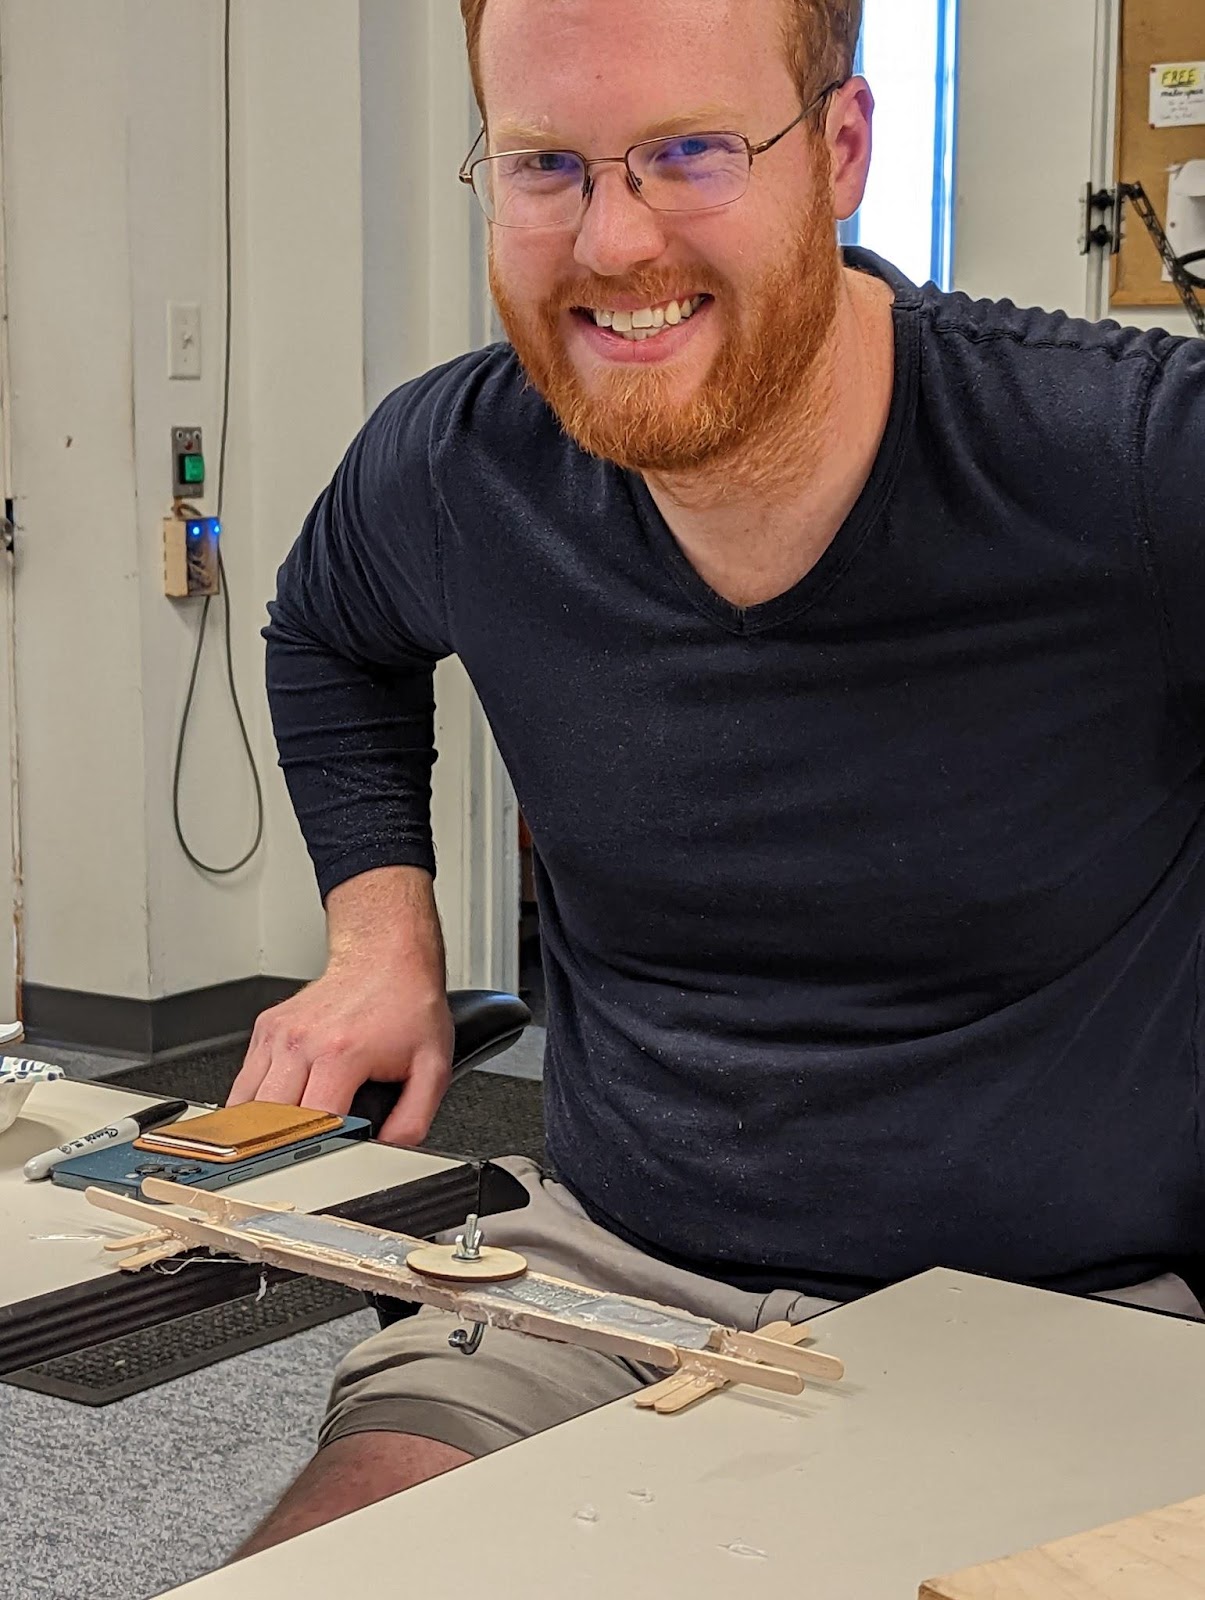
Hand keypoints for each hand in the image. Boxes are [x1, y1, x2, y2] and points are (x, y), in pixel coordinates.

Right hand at [227, 967, 454, 1147]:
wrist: (384, 956)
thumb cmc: (406, 1005)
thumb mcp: (431, 1066)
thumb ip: (413, 1117)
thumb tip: (388, 1151)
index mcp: (341, 1054)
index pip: (309, 1124)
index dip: (312, 1154)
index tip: (316, 1168)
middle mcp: (302, 1043)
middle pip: (266, 1120)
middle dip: (276, 1149)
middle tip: (290, 1166)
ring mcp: (278, 1034)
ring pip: (244, 1104)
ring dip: (256, 1129)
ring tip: (274, 1144)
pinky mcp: (266, 1029)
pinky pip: (244, 1081)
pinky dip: (252, 1103)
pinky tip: (272, 1110)